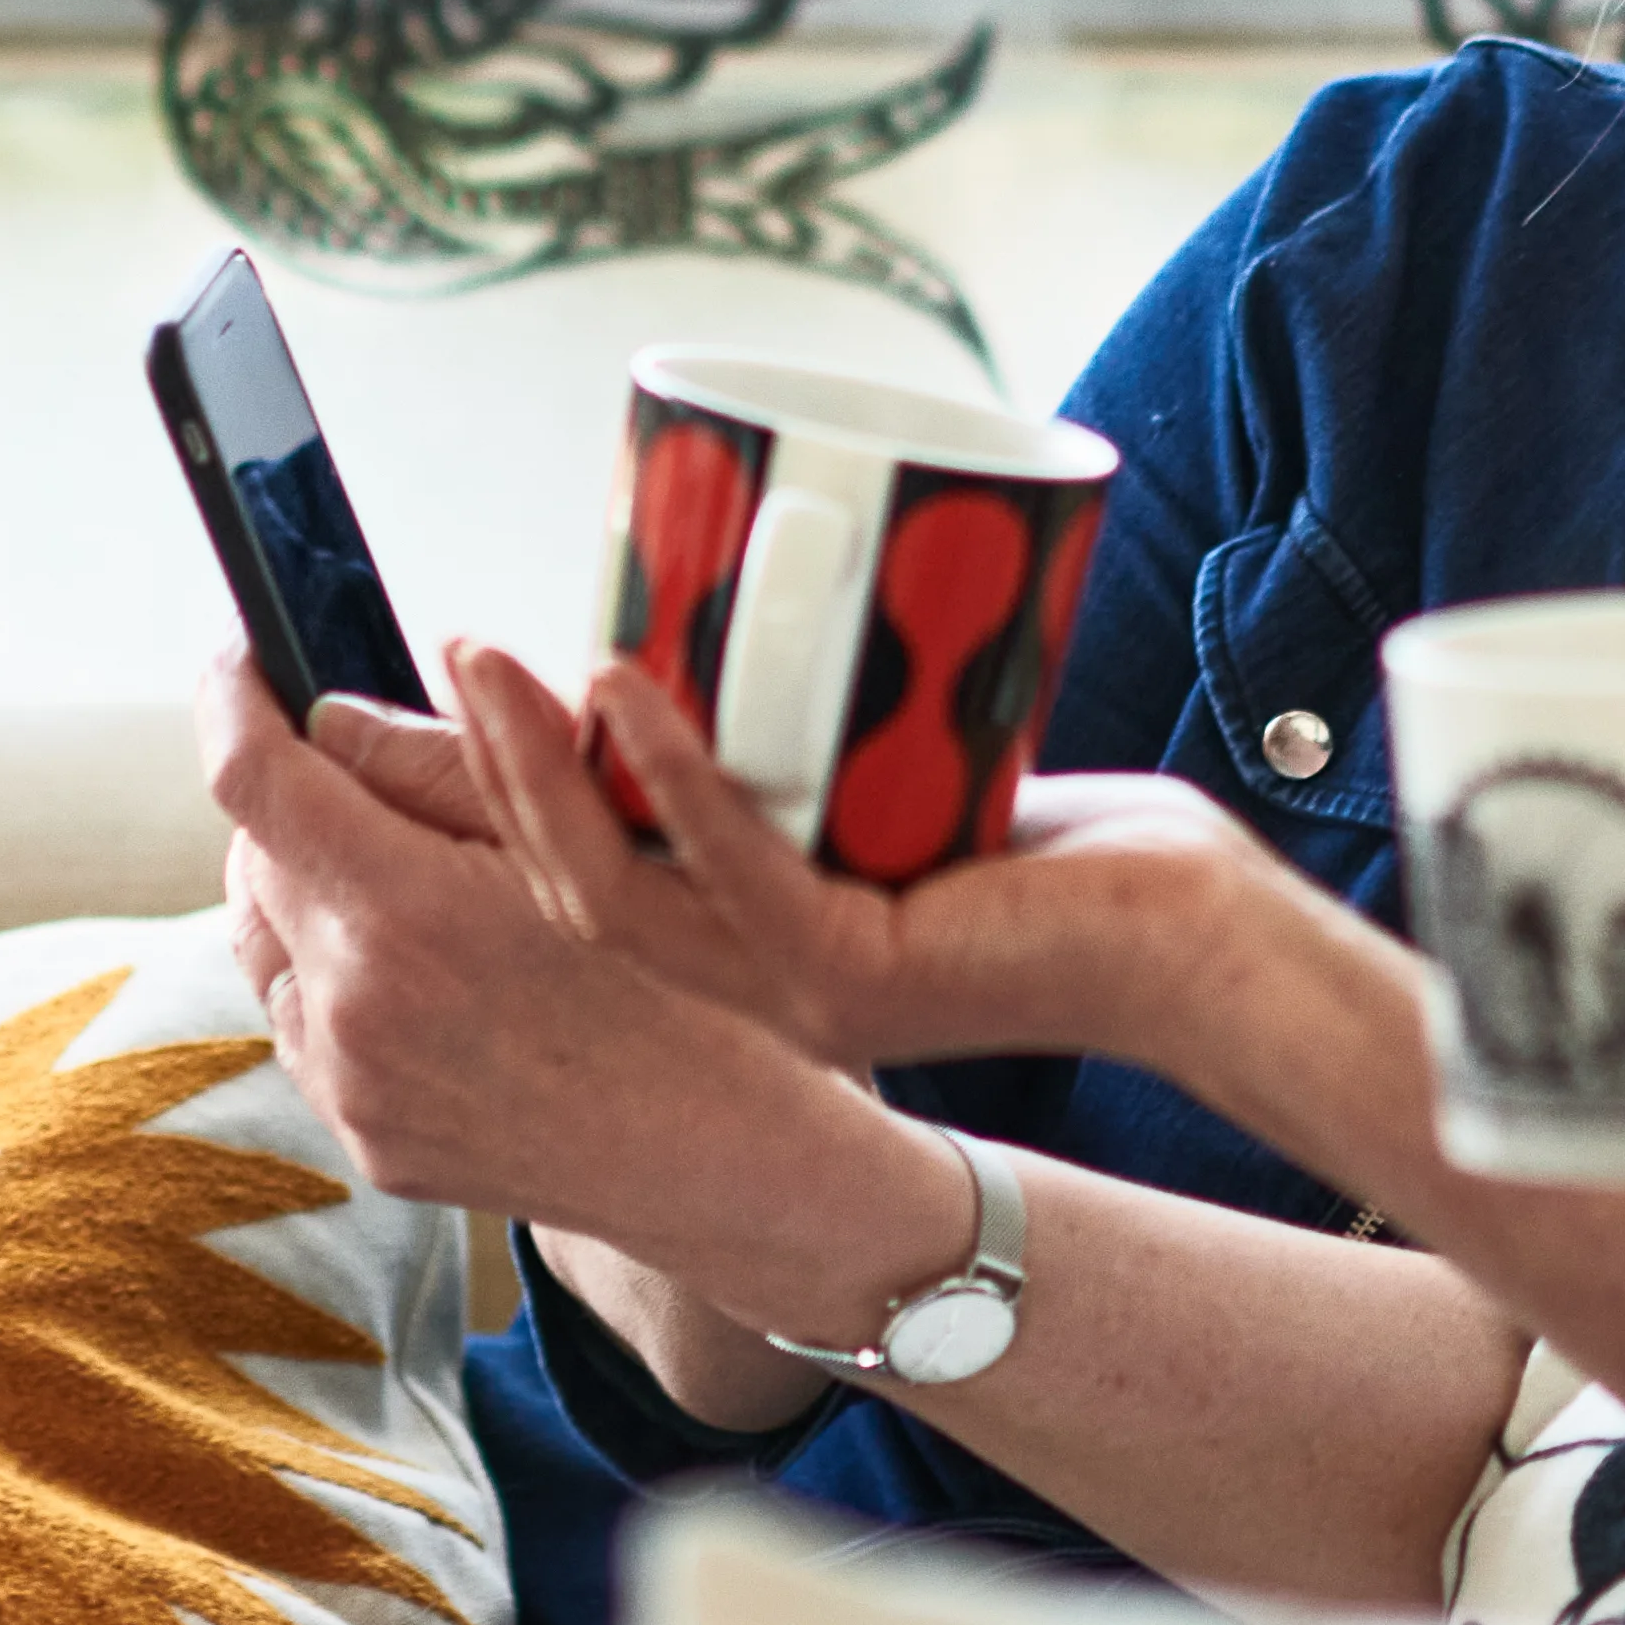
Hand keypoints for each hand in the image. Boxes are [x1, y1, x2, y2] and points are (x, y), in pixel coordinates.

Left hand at [197, 650, 801, 1231]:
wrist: (711, 1152)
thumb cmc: (673, 978)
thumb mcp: (576, 840)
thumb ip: (436, 761)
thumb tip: (326, 713)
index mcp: (409, 912)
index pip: (253, 781)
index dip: (231, 700)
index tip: (242, 660)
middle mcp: (355, 1007)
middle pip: (256, 856)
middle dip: (298, 801)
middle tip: (382, 781)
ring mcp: (350, 1085)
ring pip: (264, 941)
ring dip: (307, 891)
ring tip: (407, 879)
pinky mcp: (361, 1137)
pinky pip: (299, 1023)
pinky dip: (330, 978)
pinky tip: (422, 970)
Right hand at [463, 649, 1298, 1079]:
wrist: (1189, 939)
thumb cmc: (1066, 857)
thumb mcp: (894, 788)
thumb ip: (806, 748)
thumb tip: (727, 633)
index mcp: (740, 948)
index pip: (574, 875)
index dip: (490, 793)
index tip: (435, 694)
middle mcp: (745, 987)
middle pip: (559, 886)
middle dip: (479, 775)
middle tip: (440, 660)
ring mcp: (791, 991)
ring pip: (608, 888)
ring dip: (534, 767)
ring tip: (489, 663)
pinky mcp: (850, 970)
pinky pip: (728, 872)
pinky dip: (668, 775)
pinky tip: (620, 690)